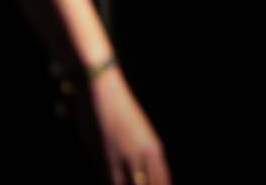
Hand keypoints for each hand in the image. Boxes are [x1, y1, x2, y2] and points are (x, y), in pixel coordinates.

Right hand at [77, 69, 169, 184]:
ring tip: (123, 184)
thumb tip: (141, 176)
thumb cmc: (118, 112)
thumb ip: (142, 158)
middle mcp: (143, 156)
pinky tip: (113, 181)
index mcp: (155, 150)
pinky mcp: (104, 159)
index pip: (163, 182)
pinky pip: (112, 182)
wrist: (102, 90)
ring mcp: (124, 158)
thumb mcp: (138, 135)